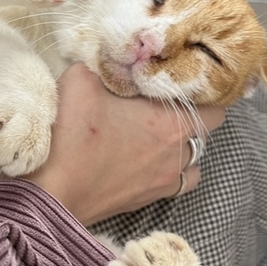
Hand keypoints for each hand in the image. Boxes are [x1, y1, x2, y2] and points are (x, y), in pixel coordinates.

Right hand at [23, 63, 224, 225]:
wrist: (50, 191)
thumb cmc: (70, 136)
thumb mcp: (81, 80)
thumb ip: (104, 66)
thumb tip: (111, 63)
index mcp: (170, 123)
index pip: (215, 107)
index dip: (202, 93)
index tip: (180, 83)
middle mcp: (176, 155)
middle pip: (203, 134)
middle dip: (188, 117)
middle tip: (160, 104)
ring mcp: (163, 183)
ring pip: (191, 163)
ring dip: (179, 148)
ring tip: (154, 137)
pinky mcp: (145, 202)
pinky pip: (172, 184)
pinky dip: (166, 172)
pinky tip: (142, 161)